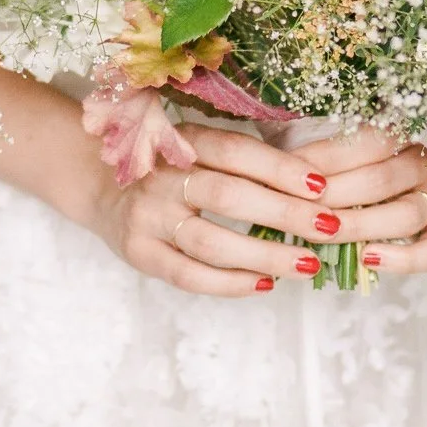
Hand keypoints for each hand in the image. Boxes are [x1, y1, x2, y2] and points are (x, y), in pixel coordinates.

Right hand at [88, 124, 339, 297]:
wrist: (97, 184)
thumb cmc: (167, 166)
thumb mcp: (196, 145)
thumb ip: (240, 159)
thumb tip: (313, 180)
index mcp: (183, 141)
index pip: (235, 151)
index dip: (280, 168)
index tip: (322, 185)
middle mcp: (162, 177)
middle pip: (229, 195)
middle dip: (285, 213)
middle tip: (329, 228)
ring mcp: (148, 217)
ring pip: (211, 241)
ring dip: (265, 255)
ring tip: (307, 264)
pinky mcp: (139, 253)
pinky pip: (188, 275)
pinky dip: (229, 283)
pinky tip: (264, 285)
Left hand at [289, 125, 426, 276]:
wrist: (415, 184)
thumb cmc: (366, 165)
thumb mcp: (349, 149)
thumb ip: (324, 157)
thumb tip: (279, 170)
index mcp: (404, 133)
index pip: (361, 143)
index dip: (320, 159)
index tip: (282, 174)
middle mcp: (426, 163)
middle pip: (379, 180)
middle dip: (332, 196)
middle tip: (293, 209)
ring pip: (405, 214)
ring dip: (360, 225)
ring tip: (325, 232)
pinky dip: (402, 259)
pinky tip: (368, 259)